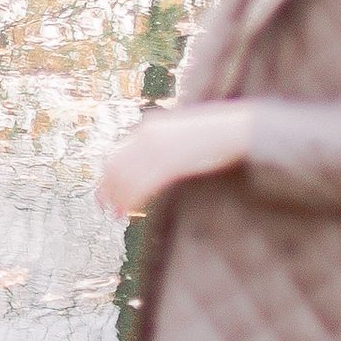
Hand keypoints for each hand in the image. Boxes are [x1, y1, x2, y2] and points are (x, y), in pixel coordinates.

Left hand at [95, 101, 257, 218]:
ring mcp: (158, 149)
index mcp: (149, 127)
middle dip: (109, 188)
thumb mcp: (180, 132)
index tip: (105, 191)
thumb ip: (162, 143)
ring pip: (127, 177)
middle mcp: (148, 135)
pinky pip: (144, 184)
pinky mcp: (170, 162)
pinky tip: (132, 210)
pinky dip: (134, 199)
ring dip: (119, 198)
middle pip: (116, 165)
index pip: (118, 152)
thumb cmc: (213, 133)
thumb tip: (152, 161)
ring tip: (118, 213)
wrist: (235, 128)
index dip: (109, 174)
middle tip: (107, 207)